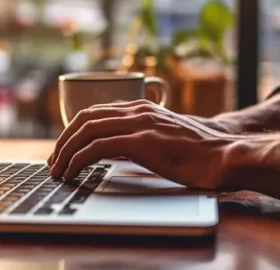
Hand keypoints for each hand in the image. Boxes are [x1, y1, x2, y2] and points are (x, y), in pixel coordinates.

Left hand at [48, 99, 239, 188]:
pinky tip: (72, 172)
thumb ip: (138, 139)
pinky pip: (97, 147)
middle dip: (63, 140)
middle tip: (54, 162)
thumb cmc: (198, 154)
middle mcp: (137, 110)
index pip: (95, 112)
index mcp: (141, 107)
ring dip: (65, 151)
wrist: (225, 155)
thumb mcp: (162, 140)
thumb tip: (113, 151)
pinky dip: (78, 160)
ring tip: (58, 171)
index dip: (73, 131)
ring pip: (85, 130)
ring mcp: (139, 123)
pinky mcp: (141, 141)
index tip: (63, 150)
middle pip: (84, 118)